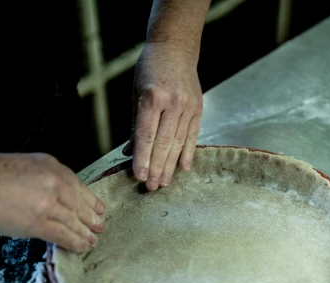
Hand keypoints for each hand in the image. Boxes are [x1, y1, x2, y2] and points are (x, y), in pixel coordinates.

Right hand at [0, 152, 105, 251]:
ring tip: (92, 240)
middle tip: (99, 227)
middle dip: (91, 219)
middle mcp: (55, 183)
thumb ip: (40, 179)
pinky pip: (64, 235)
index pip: (78, 186)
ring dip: (86, 233)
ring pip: (75, 222)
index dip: (89, 201)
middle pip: (81, 205)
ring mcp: (49, 203)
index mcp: (51, 166)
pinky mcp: (39, 222)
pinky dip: (75, 243)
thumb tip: (50, 198)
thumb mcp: (21, 166)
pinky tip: (81, 247)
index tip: (97, 209)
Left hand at [125, 41, 202, 190]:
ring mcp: (188, 107)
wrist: (175, 49)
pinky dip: (187, 154)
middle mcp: (173, 103)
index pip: (146, 135)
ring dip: (170, 166)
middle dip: (156, 168)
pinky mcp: (198, 109)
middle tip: (151, 187)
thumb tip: (130, 153)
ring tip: (164, 182)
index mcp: (153, 98)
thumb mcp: (135, 94)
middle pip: (163, 143)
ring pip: (178, 143)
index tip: (139, 176)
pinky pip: (193, 136)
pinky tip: (182, 169)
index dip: (143, 159)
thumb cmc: (150, 70)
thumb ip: (135, 125)